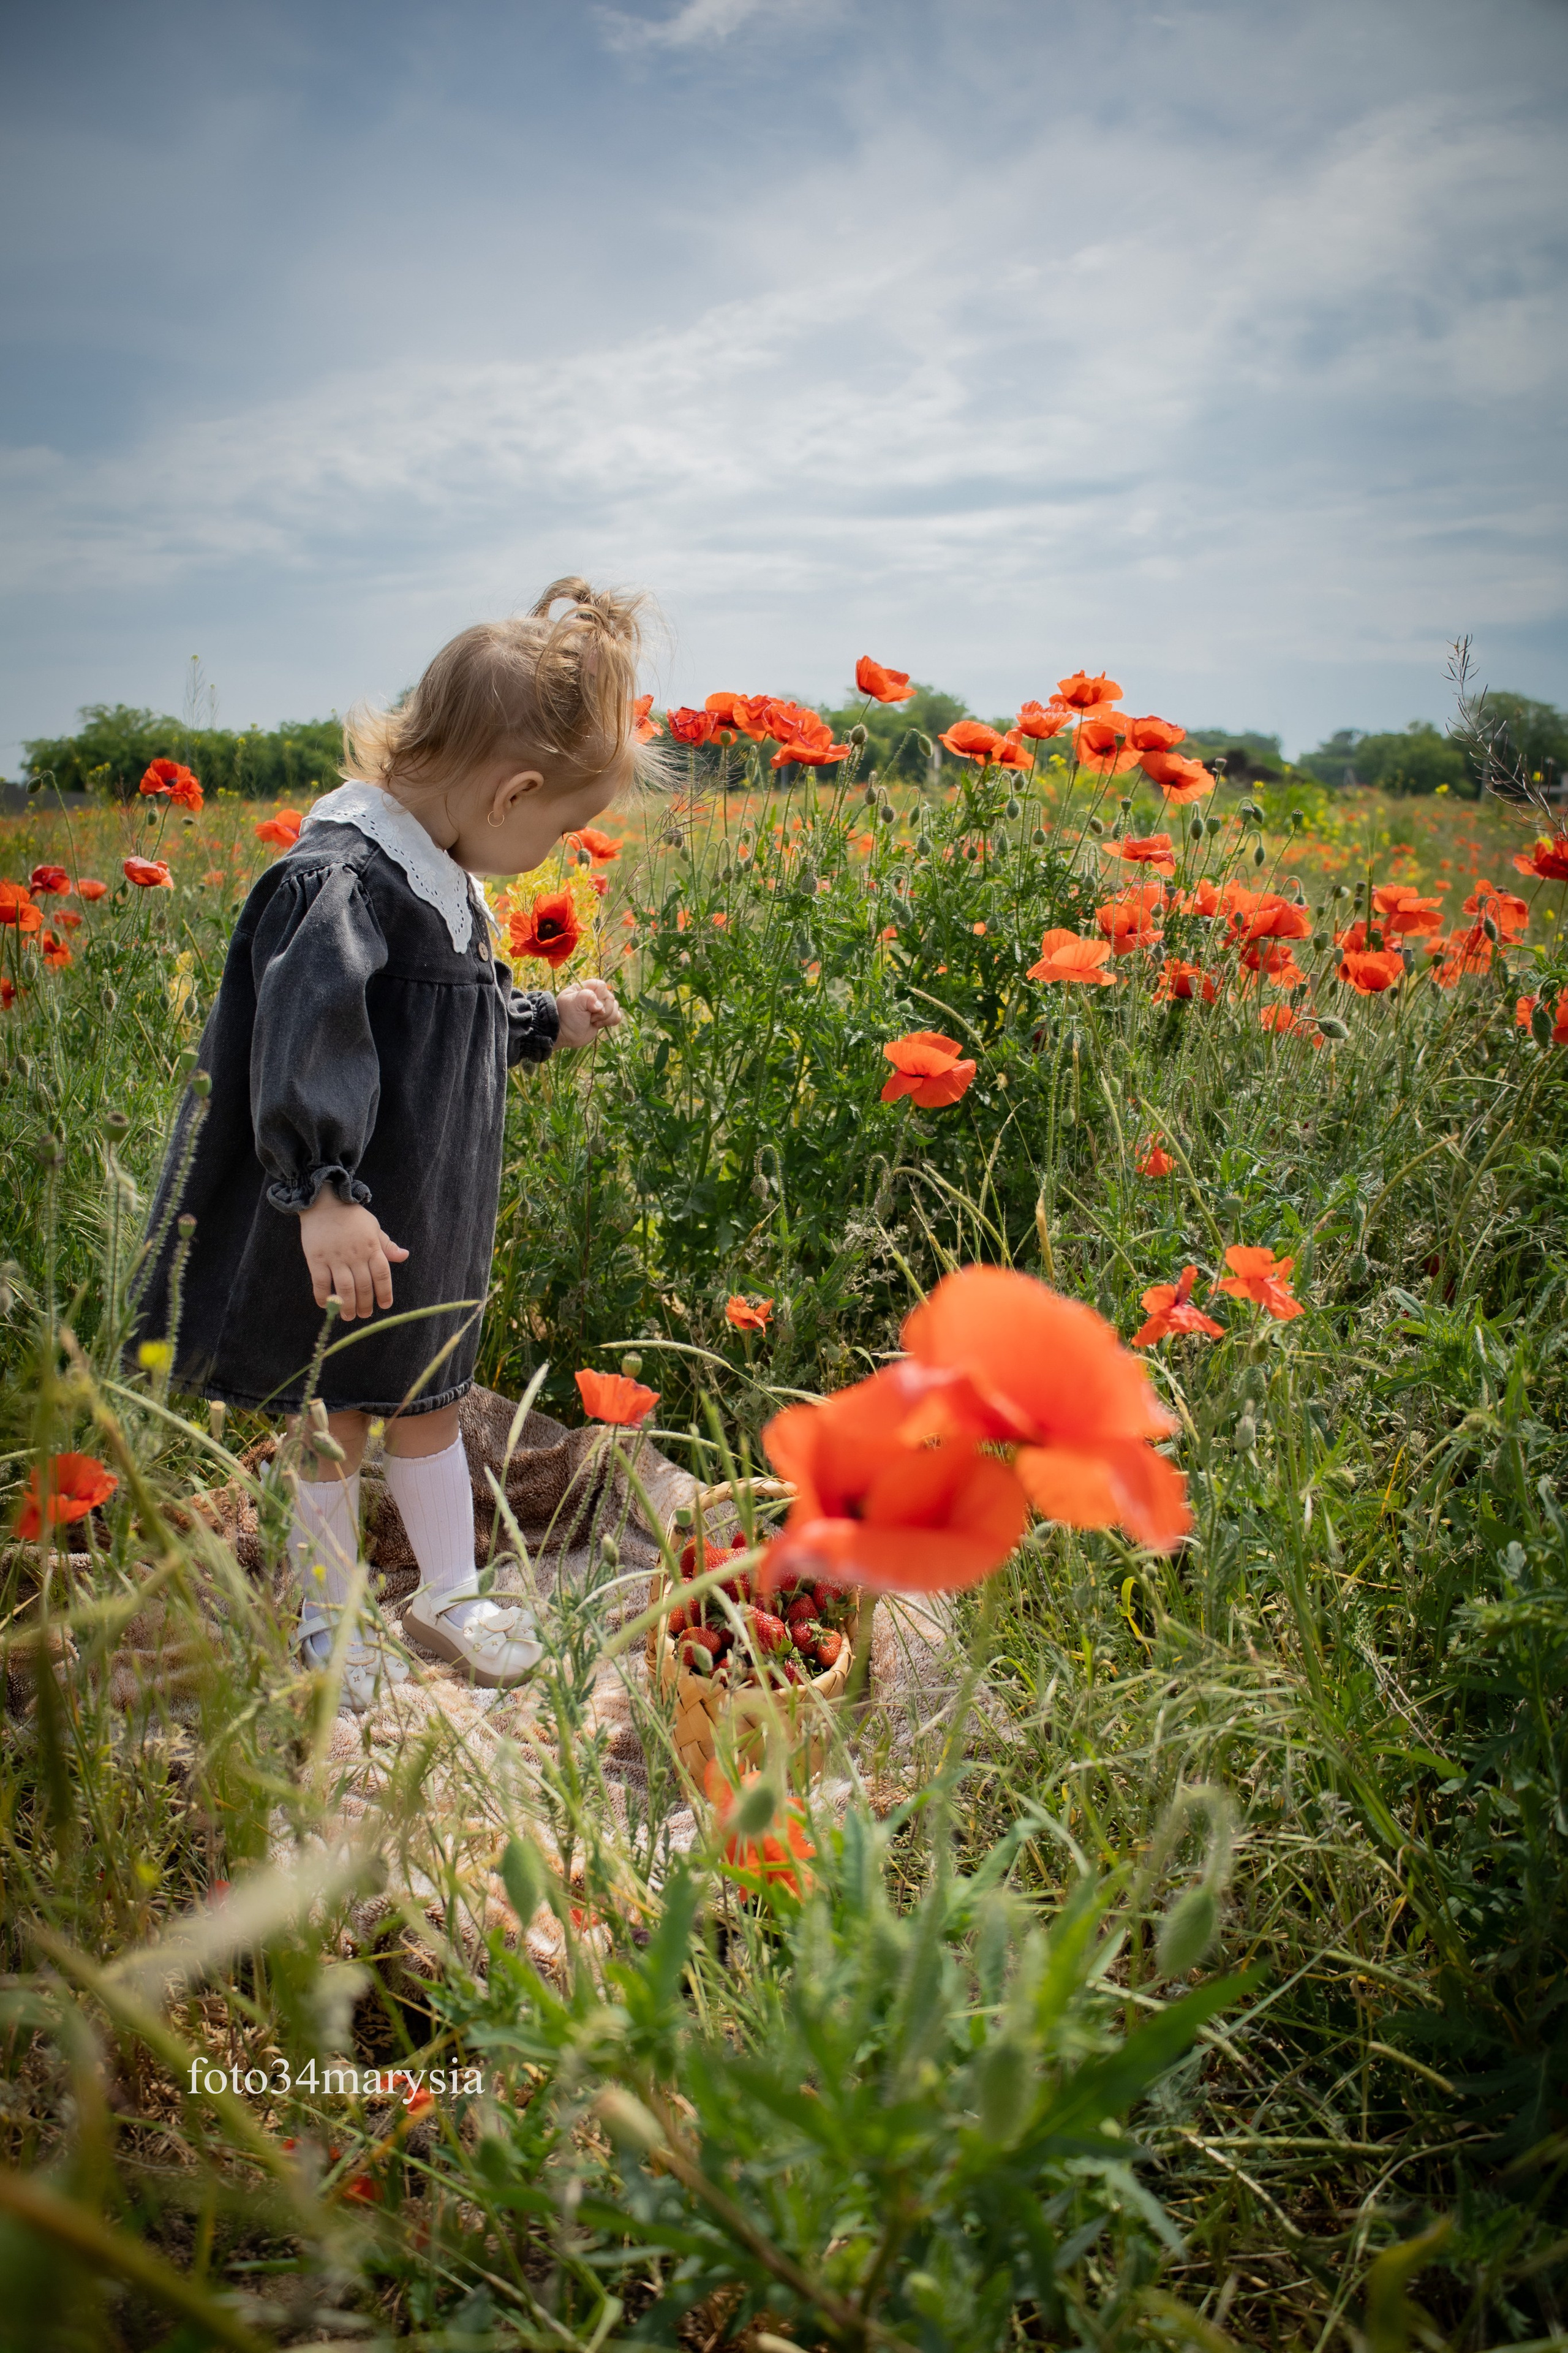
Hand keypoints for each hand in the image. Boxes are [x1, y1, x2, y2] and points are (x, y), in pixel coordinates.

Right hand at [298, 1194, 408, 1319]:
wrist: (324, 1202)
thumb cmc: (351, 1216)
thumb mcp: (373, 1227)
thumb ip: (387, 1245)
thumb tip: (404, 1256)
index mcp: (372, 1247)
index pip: (382, 1275)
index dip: (385, 1292)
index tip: (385, 1305)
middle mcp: (355, 1255)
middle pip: (364, 1286)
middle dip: (366, 1304)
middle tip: (364, 1315)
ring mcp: (335, 1257)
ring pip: (345, 1288)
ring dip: (348, 1306)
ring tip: (349, 1316)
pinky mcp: (316, 1258)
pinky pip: (321, 1282)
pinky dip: (323, 1296)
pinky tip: (326, 1305)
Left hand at [555, 976, 621, 1048]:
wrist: (565, 1035)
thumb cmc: (567, 1017)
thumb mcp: (573, 1003)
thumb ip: (587, 997)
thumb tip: (600, 1007)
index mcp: (585, 988)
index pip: (601, 986)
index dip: (599, 996)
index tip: (590, 1006)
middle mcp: (594, 996)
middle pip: (610, 998)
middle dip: (602, 1010)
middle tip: (589, 1017)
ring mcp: (600, 1008)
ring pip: (615, 1007)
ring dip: (606, 1017)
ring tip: (592, 1022)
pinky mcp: (604, 1018)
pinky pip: (617, 1016)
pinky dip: (612, 1021)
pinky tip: (600, 1025)